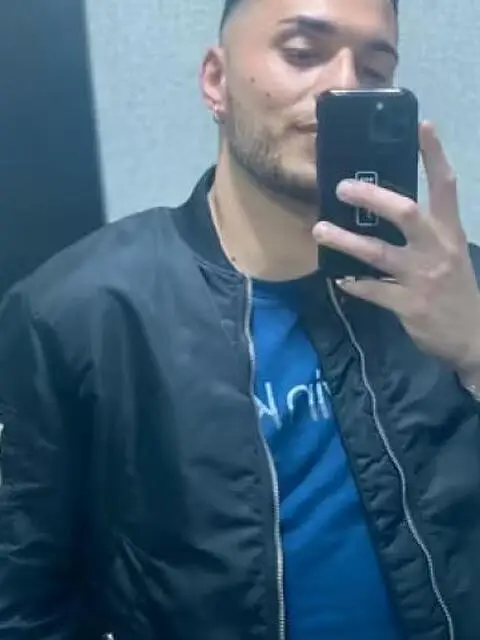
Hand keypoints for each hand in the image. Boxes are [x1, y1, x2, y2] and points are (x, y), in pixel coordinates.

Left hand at [313, 122, 479, 376]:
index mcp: (450, 233)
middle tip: (341, 187)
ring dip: (345, 240)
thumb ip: (425, 234)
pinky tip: (338, 278)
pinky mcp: (409, 305)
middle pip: (405, 212)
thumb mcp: (449, 255)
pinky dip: (353, 284)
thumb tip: (385, 212)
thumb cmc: (456, 291)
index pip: (446, 185)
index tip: (420, 125)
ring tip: (319, 230)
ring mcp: (422, 278)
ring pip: (378, 253)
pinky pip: (373, 290)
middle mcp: (437, 249)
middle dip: (372, 197)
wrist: (473, 337)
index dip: (434, 155)